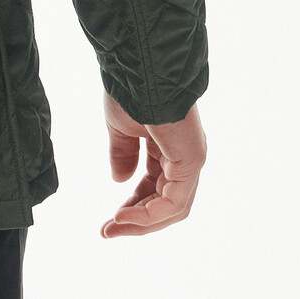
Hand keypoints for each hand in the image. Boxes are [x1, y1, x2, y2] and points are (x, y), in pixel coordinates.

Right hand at [100, 90, 205, 237]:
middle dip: (136, 219)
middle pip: (164, 202)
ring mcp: (190, 160)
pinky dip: (149, 214)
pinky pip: (173, 202)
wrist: (140, 69)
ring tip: (112, 227)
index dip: (132, 204)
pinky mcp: (191, 162)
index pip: (153, 186)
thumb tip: (120, 180)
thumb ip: (122, 154)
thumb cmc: (130, 91)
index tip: (109, 219)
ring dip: (141, 222)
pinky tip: (124, 216)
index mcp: (168, 146)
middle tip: (108, 230)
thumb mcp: (120, 127)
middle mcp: (183, 156)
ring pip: (171, 208)